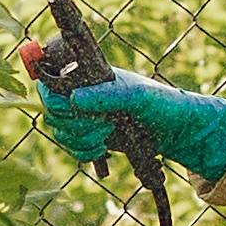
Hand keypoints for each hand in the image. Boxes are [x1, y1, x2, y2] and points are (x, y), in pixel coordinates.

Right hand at [24, 56, 225, 183]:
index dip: (49, 91)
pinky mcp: (89, 136)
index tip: (64, 104)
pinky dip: (82, 151)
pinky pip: (70, 146)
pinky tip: (102, 148)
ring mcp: (85, 115)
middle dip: (73, 121)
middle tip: (100, 124)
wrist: (176, 131)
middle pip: (51, 108)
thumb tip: (75, 98)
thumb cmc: (161, 103)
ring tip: (105, 137)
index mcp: (89, 74)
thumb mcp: (136, 96)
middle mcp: (83, 92)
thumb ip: (107, 95)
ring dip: (79, 138)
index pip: (51, 77)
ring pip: (59, 130)